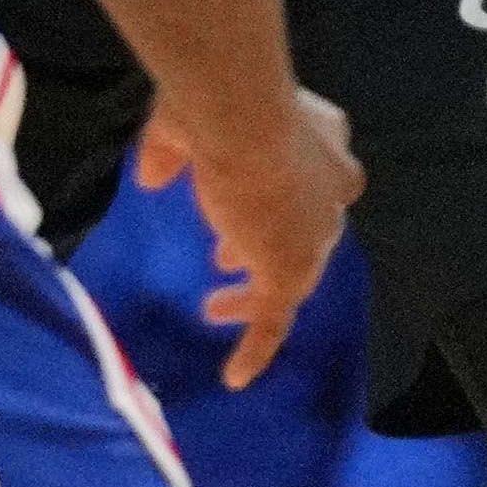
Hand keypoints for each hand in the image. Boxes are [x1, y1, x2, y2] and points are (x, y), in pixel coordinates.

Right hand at [138, 90, 359, 388]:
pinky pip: (275, 318)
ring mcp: (317, 231)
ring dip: (254, 289)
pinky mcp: (293, 270)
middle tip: (225, 256)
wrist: (243, 120)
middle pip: (306, 224)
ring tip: (216, 303)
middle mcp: (334, 183)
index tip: (238, 204)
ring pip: (293, 272)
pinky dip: (256, 347)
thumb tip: (152, 177)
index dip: (278, 192)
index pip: (318, 172)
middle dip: (265, 239)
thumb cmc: (213, 110)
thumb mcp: (179, 126)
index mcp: (324, 136)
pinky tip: (235, 376)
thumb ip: (168, 154)